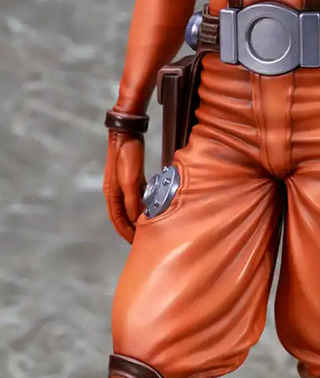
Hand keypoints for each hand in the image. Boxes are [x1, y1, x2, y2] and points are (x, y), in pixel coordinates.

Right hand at [103, 129, 145, 243]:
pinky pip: (136, 194)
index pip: (117, 220)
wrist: (127, 133)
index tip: (135, 243)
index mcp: (111, 194)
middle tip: (140, 239)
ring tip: (145, 226)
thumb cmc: (127, 156)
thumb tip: (136, 219)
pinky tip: (149, 205)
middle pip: (121, 215)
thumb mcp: (131, 182)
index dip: (126, 232)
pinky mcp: (130, 175)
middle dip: (129, 228)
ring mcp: (121, 183)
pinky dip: (141, 202)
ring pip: (129, 205)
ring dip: (136, 216)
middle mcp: (114, 191)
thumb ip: (132, 201)